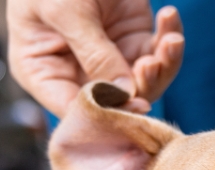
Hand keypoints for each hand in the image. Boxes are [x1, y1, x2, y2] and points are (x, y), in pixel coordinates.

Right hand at [7, 0, 183, 116]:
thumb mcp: (65, 10)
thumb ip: (92, 52)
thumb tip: (124, 94)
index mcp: (44, 71)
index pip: (75, 110)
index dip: (106, 114)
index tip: (134, 104)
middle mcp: (78, 72)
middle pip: (118, 102)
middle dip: (142, 86)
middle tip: (152, 63)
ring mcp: (109, 59)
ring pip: (146, 82)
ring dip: (163, 65)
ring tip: (169, 41)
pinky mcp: (134, 40)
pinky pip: (159, 53)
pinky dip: (169, 38)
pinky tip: (169, 16)